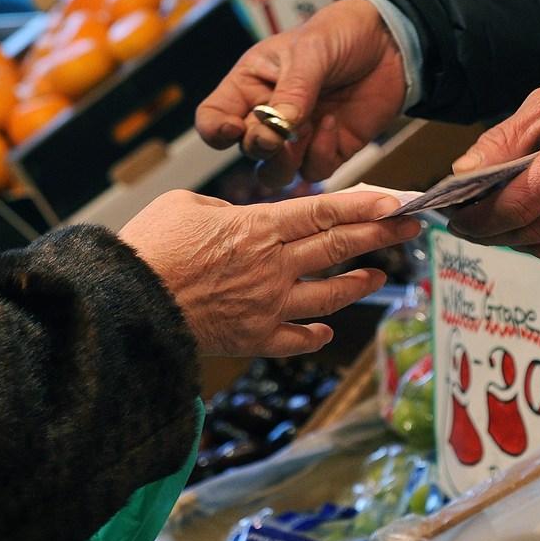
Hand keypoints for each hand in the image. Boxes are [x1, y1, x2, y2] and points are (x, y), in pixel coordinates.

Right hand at [120, 190, 419, 356]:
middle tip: (413, 226)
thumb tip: (241, 220)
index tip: (400, 200)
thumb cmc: (148, 247)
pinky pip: (297, 340)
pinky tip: (327, 332)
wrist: (126, 305)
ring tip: (378, 275)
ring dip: (358, 284)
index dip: (367, 204)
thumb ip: (226, 210)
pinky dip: (315, 336)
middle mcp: (274, 267)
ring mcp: (268, 306)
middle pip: (339, 247)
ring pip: (329, 295)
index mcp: (259, 228)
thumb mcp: (185, 205)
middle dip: (382, 235)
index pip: (325, 211)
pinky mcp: (254, 339)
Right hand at [196, 0, 405, 187]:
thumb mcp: (311, 51)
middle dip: (263, 145)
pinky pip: (313, 172)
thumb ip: (292, 90)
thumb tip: (276, 128)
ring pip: (274, 173)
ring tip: (307, 130)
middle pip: (246, 150)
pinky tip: (334, 123)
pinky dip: (321, 154)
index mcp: (250, 85)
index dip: (216, 130)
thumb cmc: (341, 33)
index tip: (235, 129)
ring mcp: (298, 137)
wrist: (392, 42)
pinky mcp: (329, 150)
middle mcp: (268, 115)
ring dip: (286, 162)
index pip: (213, 118)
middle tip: (280, 133)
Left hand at [448, 61, 539, 256]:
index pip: (513, 206)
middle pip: (526, 233)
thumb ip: (504, 139)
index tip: (454, 215)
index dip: (477, 217)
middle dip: (488, 233)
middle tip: (465, 222)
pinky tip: (528, 224)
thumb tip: (463, 172)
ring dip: (513, 241)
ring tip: (492, 224)